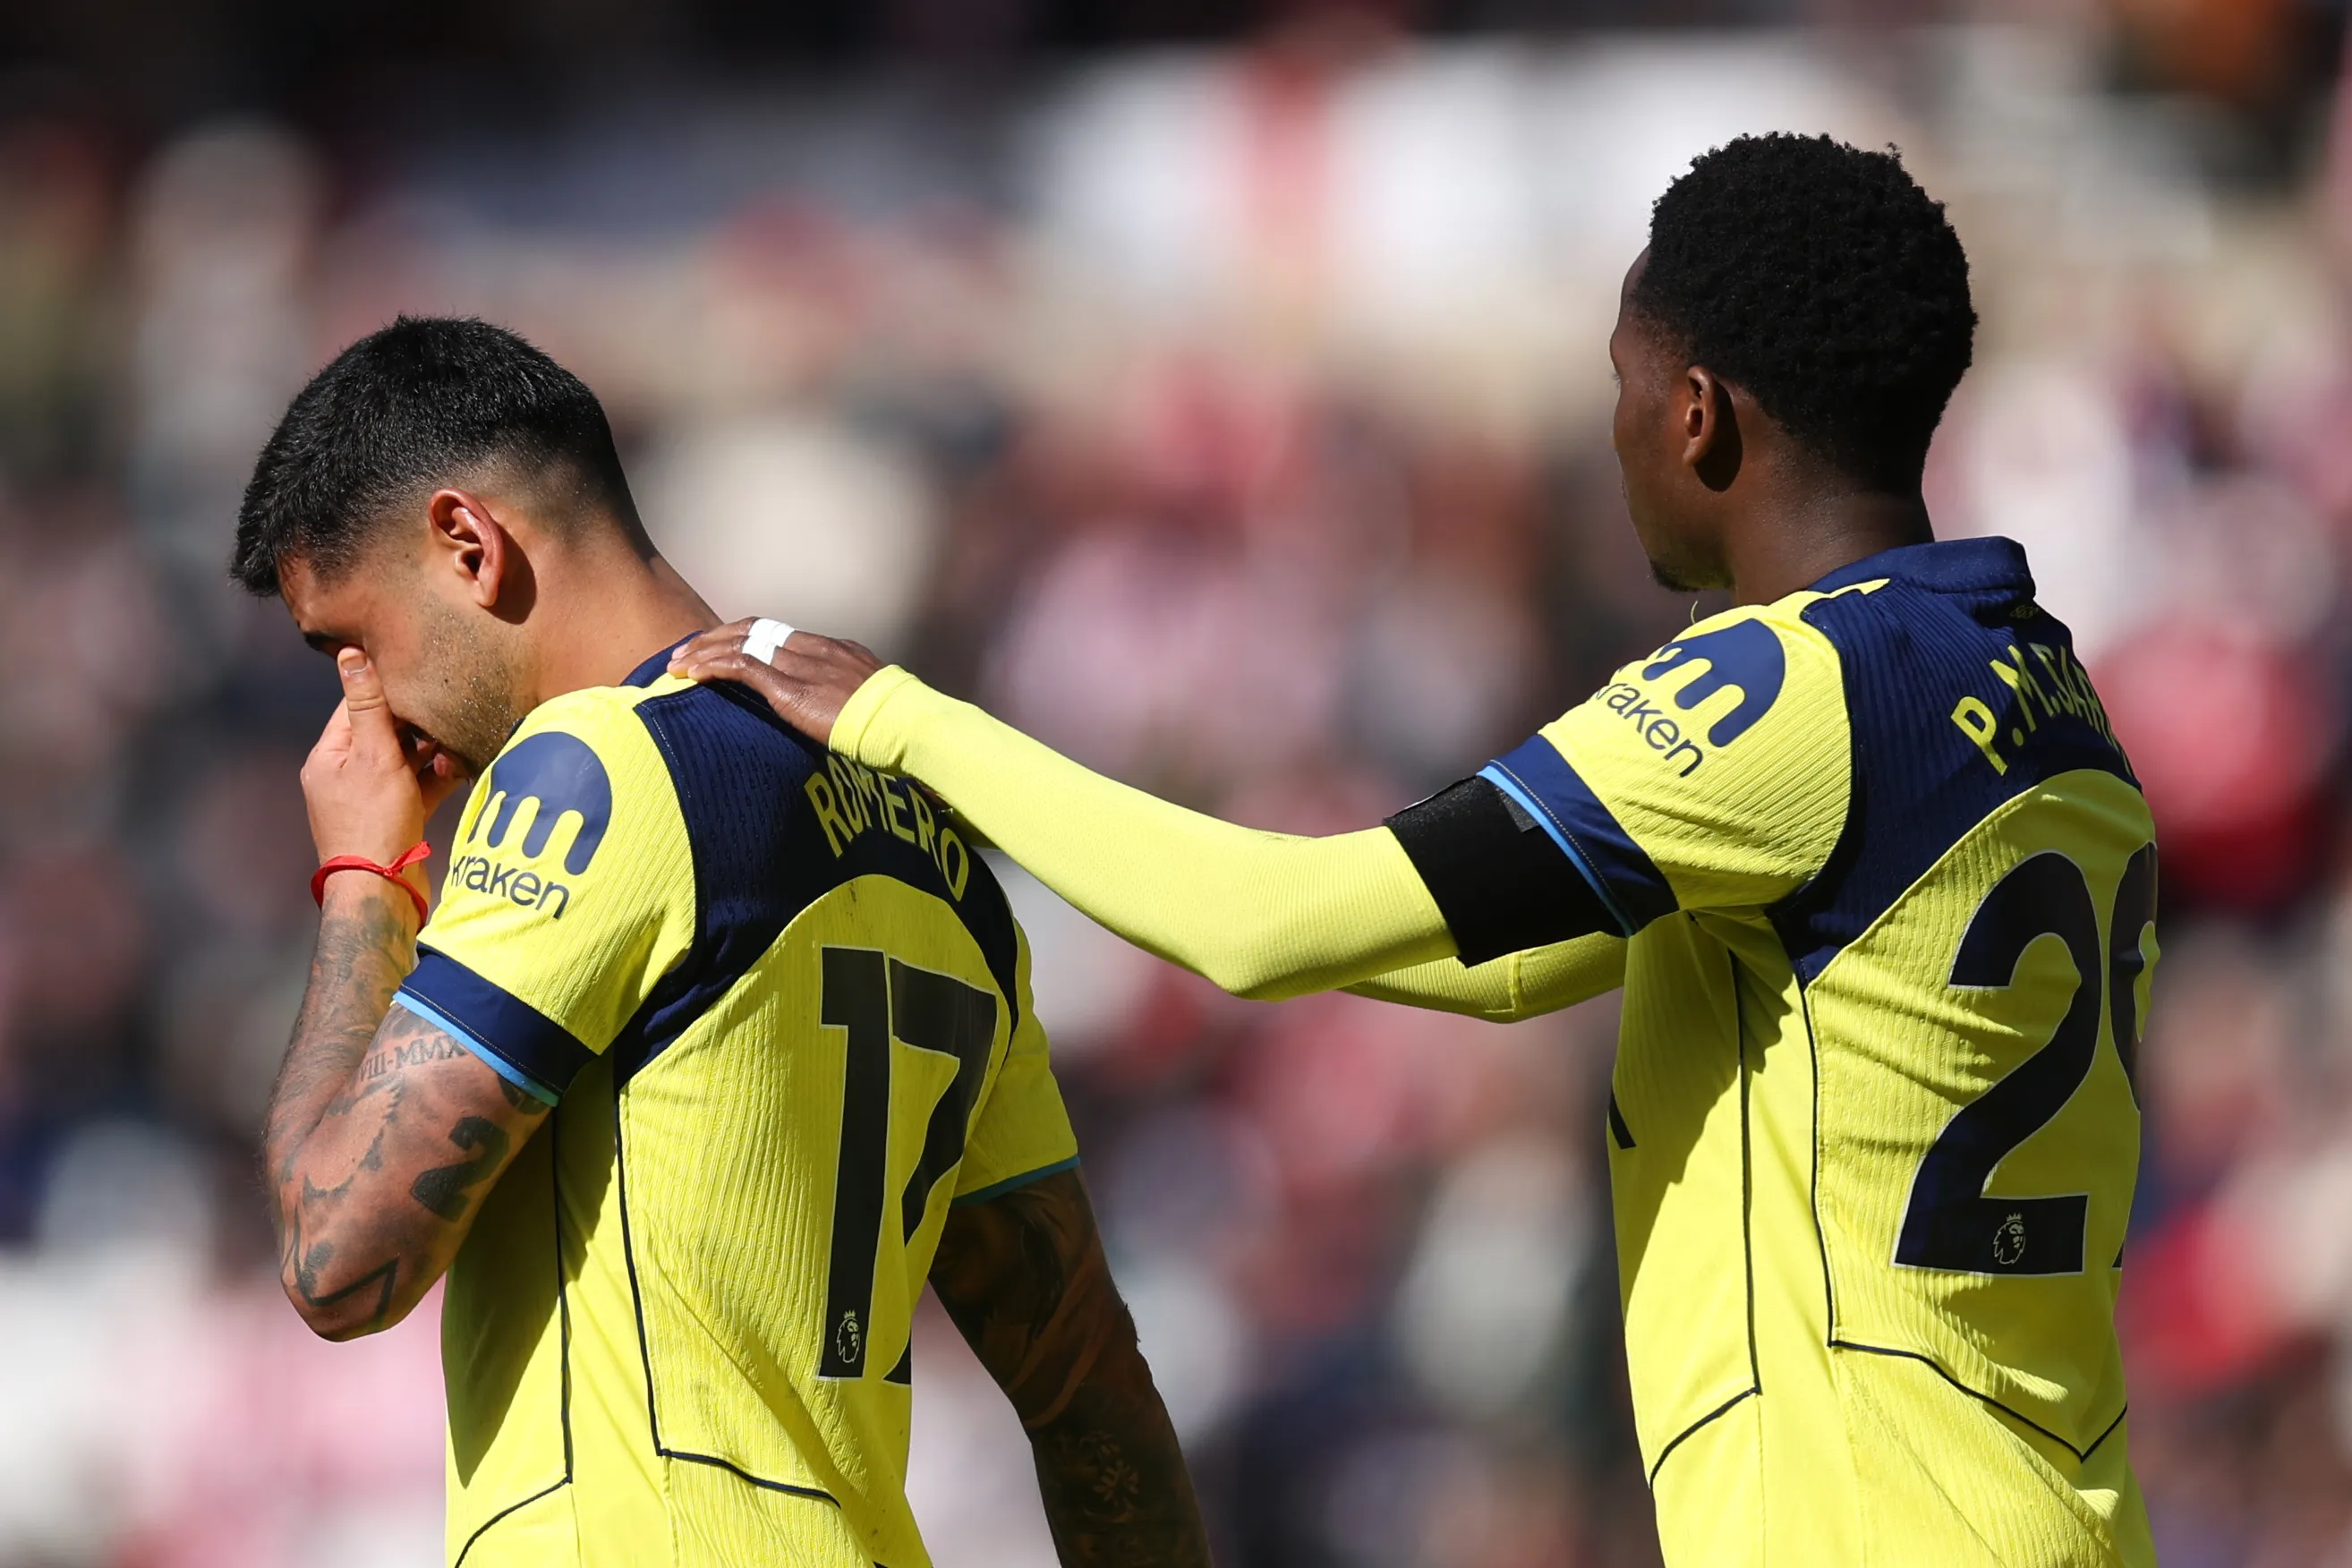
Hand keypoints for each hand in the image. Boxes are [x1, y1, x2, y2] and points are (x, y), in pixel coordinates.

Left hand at [301, 650, 461, 878]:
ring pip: (406, 760)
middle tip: (447, 710)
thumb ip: (368, 705)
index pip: (355, 706)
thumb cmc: (373, 821)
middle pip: (384, 732)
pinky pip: (418, 786)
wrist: (382, 889)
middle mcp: (344, 774)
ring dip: (432, 751)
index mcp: (329, 756)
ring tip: (457, 742)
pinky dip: (437, 777)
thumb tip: (349, 653)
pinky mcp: (396, 817)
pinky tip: (460, 768)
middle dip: (417, 723)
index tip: (418, 673)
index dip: (387, 688)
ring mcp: (371, 798)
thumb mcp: (374, 755)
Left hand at [667, 619, 885, 745]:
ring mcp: (801, 664)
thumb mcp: (866, 698)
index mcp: (832, 649)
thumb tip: (831, 708)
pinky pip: (742, 667)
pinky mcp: (790, 687)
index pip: (774, 632)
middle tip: (685, 652)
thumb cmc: (893, 721)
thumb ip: (843, 694)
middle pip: (751, 630)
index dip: (739, 637)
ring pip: (740, 644)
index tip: (717, 648)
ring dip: (704, 652)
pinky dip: (713, 667)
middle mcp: (813, 647)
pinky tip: (693, 675)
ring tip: (677, 665)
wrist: (903, 723)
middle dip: (713, 638)